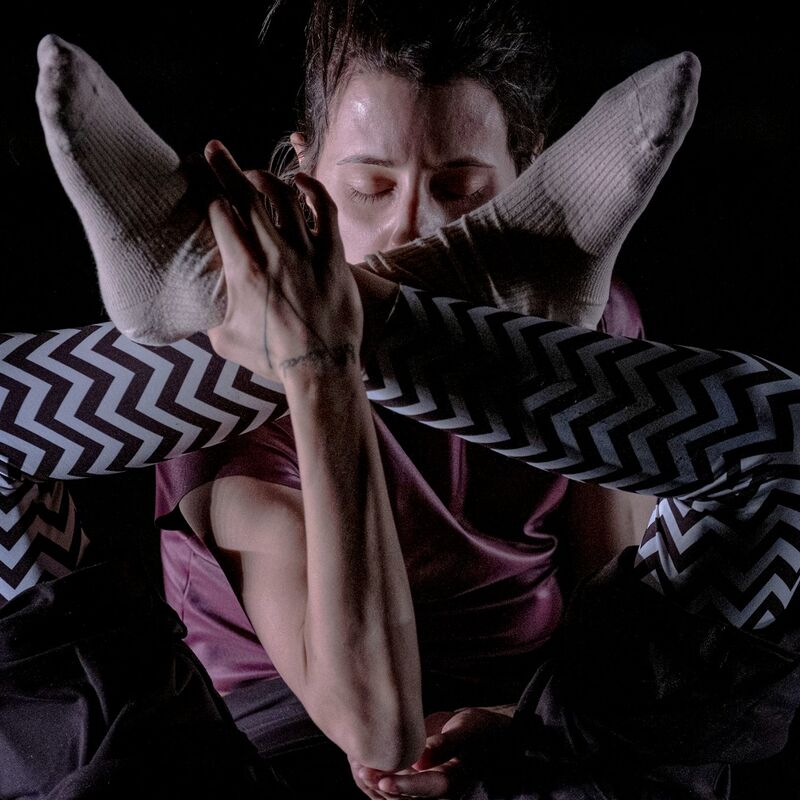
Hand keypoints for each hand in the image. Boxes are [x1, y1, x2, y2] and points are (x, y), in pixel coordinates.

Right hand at [204, 139, 361, 383]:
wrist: (321, 367)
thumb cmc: (273, 358)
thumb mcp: (226, 339)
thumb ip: (212, 317)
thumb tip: (202, 309)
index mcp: (242, 269)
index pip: (218, 213)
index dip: (204, 188)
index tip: (195, 175)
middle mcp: (273, 251)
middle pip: (244, 193)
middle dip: (224, 166)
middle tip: (213, 149)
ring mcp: (306, 250)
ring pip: (284, 195)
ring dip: (265, 177)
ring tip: (253, 173)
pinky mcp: (333, 255)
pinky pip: (325, 210)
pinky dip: (313, 189)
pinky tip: (301, 181)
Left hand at [351, 707, 513, 797]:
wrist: (477, 733)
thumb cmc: (477, 729)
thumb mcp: (466, 730)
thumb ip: (445, 743)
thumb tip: (421, 759)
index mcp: (453, 782)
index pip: (428, 789)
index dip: (405, 787)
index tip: (383, 781)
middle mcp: (434, 791)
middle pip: (404, 798)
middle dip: (380, 785)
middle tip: (361, 766)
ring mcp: (421, 786)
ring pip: (392, 796)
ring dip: (372, 784)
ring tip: (356, 762)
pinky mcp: (410, 778)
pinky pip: (388, 786)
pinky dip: (373, 777)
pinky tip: (359, 759)